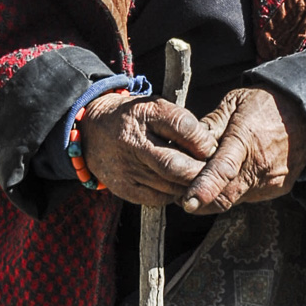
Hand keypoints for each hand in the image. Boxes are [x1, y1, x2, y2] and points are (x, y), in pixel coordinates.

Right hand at [79, 92, 217, 205]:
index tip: (212, 147)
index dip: (202, 140)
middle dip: (200, 171)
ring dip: (191, 185)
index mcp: (144, 114)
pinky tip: (181, 187)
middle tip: (215, 172)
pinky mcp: (124, 188)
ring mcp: (127, 168)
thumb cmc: (134, 118)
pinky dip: (175, 194)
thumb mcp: (154, 107)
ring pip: (170, 185)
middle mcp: (133, 142)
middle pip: (175, 165)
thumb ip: (181, 123)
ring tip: (203, 182)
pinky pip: (159, 198)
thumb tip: (211, 148)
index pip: (181, 126)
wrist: (91, 131)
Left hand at [181, 87, 305, 214]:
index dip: (204, 189)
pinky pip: (247, 197)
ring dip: (215, 196)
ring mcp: (271, 181)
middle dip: (200, 199)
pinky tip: (227, 177)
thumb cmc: (269, 103)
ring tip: (203, 180)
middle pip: (224, 196)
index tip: (188, 202)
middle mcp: (261, 165)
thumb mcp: (235, 102)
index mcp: (246, 139)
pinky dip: (233, 191)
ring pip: (233, 200)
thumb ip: (210, 124)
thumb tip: (185, 142)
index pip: (222, 170)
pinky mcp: (277, 189)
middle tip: (180, 192)